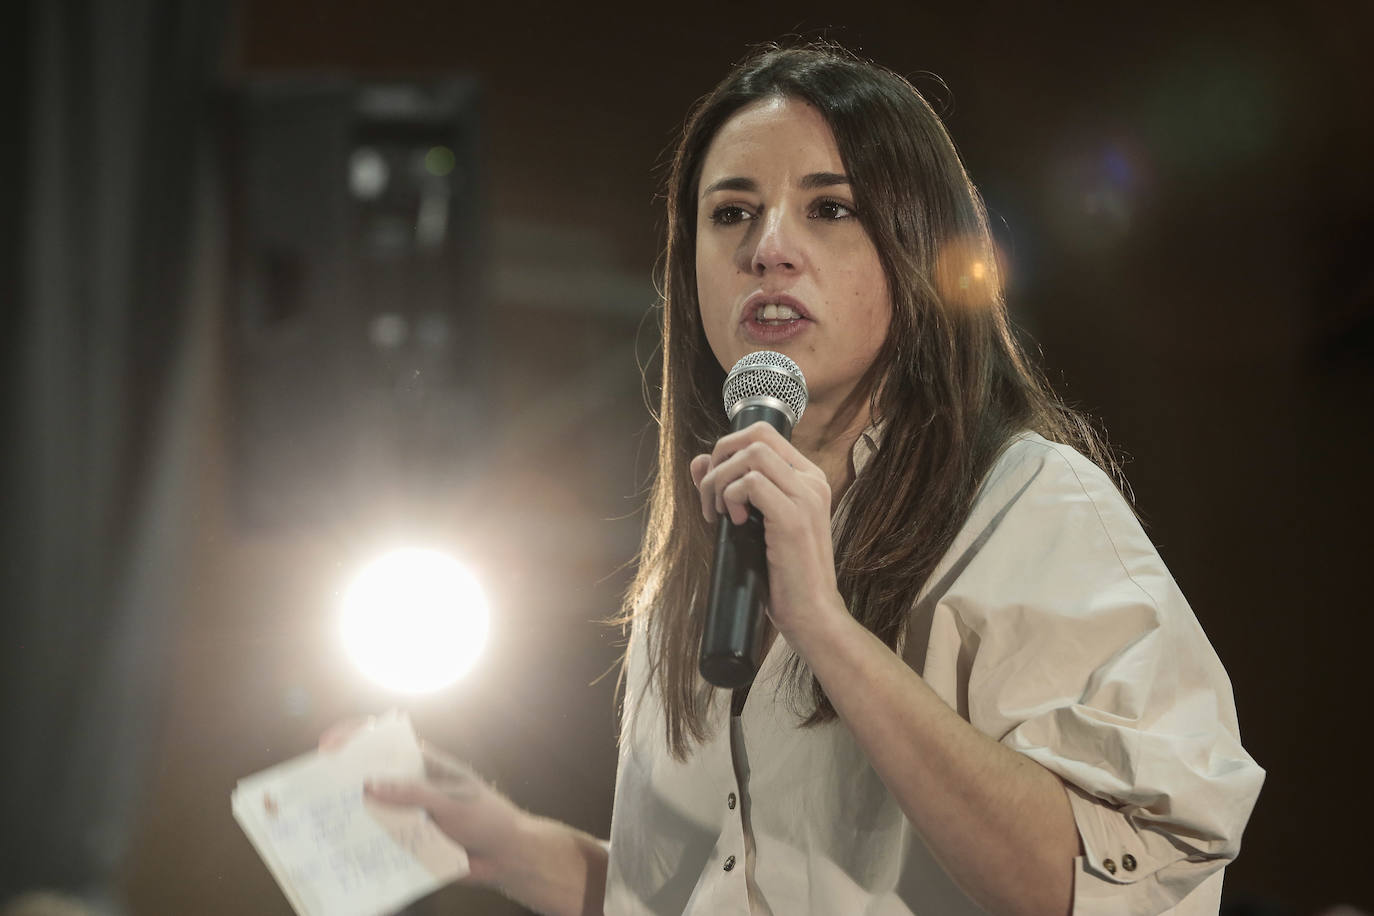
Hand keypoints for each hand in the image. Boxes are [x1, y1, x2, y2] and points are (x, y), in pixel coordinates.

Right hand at [319, 722, 525, 888]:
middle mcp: (409, 788)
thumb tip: (371, 786)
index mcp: (422, 764)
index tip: (329, 746)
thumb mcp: (452, 800)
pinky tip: (346, 858)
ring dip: (350, 820)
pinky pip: (380, 845)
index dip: (355, 739)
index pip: (385, 743)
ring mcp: (406, 816)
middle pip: (369, 780)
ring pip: (370, 814)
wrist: (506, 857)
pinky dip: (365, 850)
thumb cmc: (486, 817)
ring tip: (321, 828)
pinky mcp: (406, 844)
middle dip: (342, 785)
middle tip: (315, 794)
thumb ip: (414, 794)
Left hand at [689, 421, 847, 639]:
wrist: (812, 613)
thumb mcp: (753, 524)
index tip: (717, 488)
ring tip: (720, 514)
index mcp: (808, 479)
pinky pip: (750, 483)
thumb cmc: (784, 574)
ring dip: (721, 481)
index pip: (764, 434)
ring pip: (751, 454)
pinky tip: (736, 524)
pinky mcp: (794, 518)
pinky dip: (731, 499)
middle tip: (711, 497)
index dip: (728, 451)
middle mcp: (812, 481)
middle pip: (756, 435)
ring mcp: (806, 497)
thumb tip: (698, 461)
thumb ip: (730, 489)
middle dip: (721, 458)